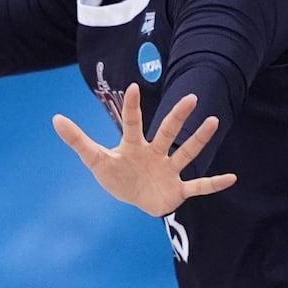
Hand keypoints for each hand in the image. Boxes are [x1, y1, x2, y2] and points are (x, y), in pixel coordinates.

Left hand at [52, 83, 235, 216]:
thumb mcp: (95, 160)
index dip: (132, 107)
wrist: (135, 199)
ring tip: (214, 120)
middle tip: (191, 98)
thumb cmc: (118, 176)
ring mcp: (168, 170)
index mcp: (134, 146)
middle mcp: (155, 153)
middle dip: (178, 117)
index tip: (133, 87)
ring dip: (199, 140)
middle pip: (167, 132)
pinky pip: (198, 186)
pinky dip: (213, 184)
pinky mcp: (177, 190)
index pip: (132, 123)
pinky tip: (232, 177)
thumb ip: (78, 140)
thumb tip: (55, 118)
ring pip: (186, 153)